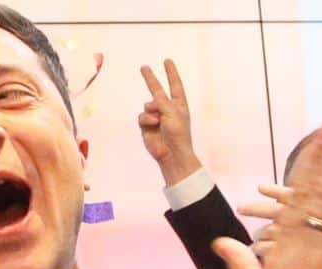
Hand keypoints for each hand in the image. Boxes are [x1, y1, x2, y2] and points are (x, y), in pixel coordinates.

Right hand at [139, 59, 201, 186]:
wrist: (171, 153)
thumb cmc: (178, 133)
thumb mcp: (172, 112)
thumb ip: (161, 101)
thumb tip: (150, 102)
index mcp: (179, 104)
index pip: (174, 84)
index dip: (171, 72)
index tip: (167, 61)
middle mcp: (168, 109)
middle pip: (157, 89)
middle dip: (150, 79)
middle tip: (144, 67)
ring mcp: (156, 117)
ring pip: (147, 105)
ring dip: (152, 111)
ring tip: (159, 121)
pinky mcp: (147, 126)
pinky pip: (142, 116)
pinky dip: (147, 119)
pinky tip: (153, 125)